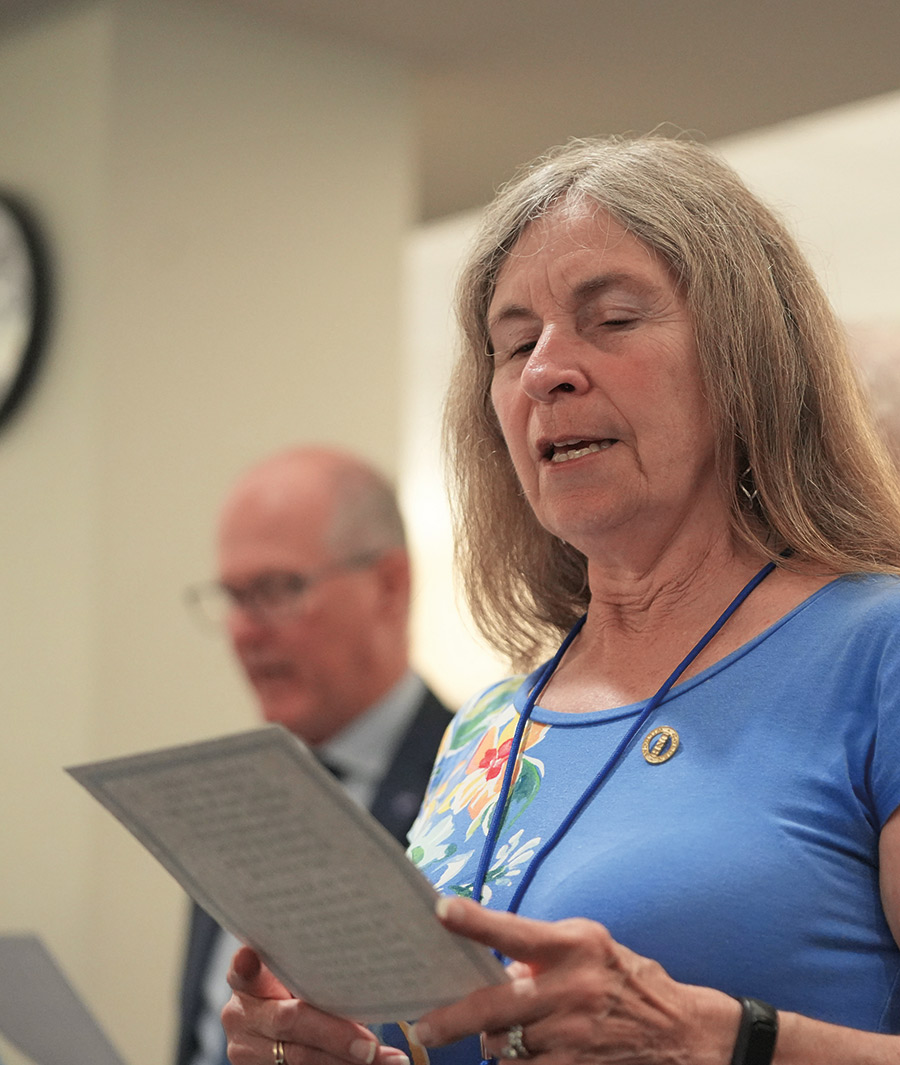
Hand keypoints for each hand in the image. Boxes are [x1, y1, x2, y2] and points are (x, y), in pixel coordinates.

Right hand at [222, 947, 410, 1064]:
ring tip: (387, 1060)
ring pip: (298, 1058)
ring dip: (345, 1060)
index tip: (250, 955)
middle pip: (289, 1021)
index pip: (243, 968)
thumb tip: (361, 960)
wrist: (270, 1030)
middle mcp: (240, 1015)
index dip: (246, 964)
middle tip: (372, 1045)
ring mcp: (246, 1050)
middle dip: (336, 1035)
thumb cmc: (294, 991)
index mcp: (247, 981)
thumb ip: (309, 971)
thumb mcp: (293, 977)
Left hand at [409, 897, 738, 1063]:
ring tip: (502, 1033)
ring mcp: (573, 1036)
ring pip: (504, 1047)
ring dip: (494, 1042)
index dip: (475, 921)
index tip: (441, 909)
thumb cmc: (622, 977)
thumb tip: (492, 968)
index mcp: (573, 945)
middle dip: (453, 1018)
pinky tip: (521, 1054)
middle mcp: (571, 989)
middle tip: (425, 1025)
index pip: (513, 930)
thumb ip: (540, 951)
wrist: (680, 1031)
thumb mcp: (588, 945)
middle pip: (495, 1007)